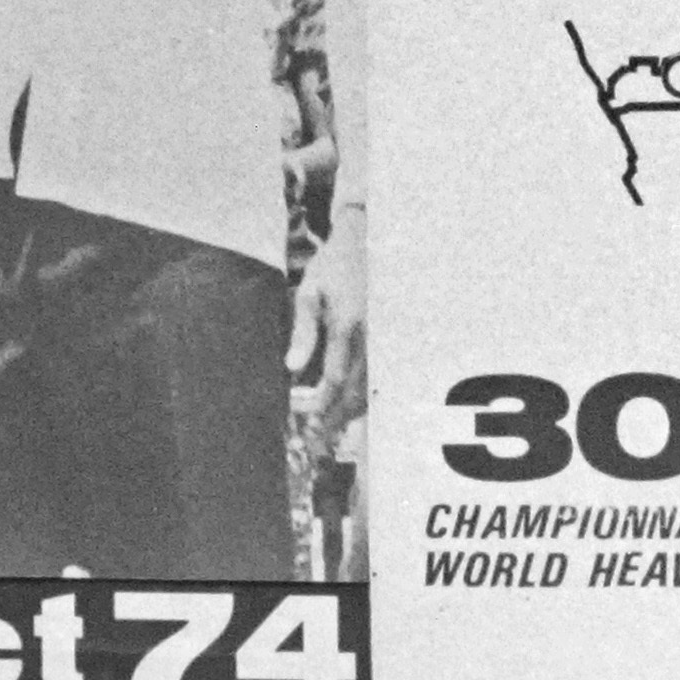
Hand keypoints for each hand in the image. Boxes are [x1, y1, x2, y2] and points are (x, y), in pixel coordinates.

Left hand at [286, 223, 366, 445]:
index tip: (301, 414)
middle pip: (355, 392)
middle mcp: (370, 338)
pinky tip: (350, 405)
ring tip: (330, 428)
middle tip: (315, 437)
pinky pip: (378, 375)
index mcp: (347, 327)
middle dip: (334, 417)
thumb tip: (291, 368)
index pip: (333, 379)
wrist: (365, 241)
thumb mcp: (309, 294)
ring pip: (370, 388)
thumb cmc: (332, 266)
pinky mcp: (387, 338)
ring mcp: (383, 339)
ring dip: (350, 412)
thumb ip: (302, 333)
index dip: (318, 402)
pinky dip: (364, 396)